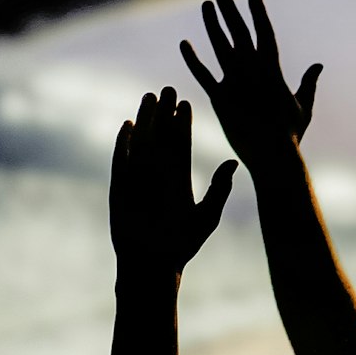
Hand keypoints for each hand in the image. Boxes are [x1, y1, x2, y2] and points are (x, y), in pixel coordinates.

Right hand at [109, 87, 236, 273]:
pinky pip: (122, 162)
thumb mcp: (207, 216)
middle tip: (169, 89)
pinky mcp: (121, 189)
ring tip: (150, 97)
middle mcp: (157, 177)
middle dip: (165, 114)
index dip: (182, 125)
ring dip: (146, 121)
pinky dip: (124, 145)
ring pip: (143, 144)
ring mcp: (138, 181)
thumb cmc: (182, 246)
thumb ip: (219, 189)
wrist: (154, 265)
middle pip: (161, 138)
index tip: (187, 104)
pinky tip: (129, 126)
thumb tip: (234, 163)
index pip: (180, 145)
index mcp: (178, 181)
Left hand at [181, 0, 321, 170]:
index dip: (258, 12)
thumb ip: (309, 83)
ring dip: (212, 24)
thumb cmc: (291, 135)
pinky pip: (203, 75)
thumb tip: (318, 65)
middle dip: (230, 9)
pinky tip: (184, 44)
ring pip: (220, 47)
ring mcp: (235, 84)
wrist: (273, 156)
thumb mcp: (303, 106)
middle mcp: (253, 71)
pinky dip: (193, 60)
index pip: (265, 33)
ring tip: (206, 4)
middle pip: (239, 32)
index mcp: (274, 70)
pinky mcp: (219, 100)